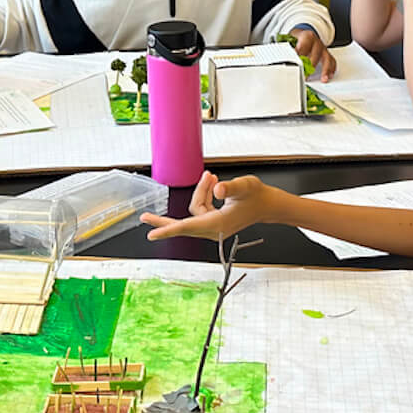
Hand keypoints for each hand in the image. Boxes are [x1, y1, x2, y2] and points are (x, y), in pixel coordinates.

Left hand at [142, 172, 274, 242]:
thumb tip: (218, 189)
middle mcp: (214, 229)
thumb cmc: (257, 196)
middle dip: (164, 220)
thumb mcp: (246, 186)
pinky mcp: (214, 223)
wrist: (267, 204)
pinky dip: (204, 195)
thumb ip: (231, 187)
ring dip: (201, 192)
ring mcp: (213, 227)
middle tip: (145, 218)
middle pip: (184, 224)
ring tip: (211, 178)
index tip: (152, 234)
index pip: (188, 227)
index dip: (168, 230)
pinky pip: (201, 208)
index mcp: (218, 224)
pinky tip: (213, 184)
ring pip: (195, 209)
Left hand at [289, 27, 335, 80]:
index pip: (304, 46)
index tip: (296, 62)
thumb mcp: (289, 39)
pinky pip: (331, 62)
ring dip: (324, 70)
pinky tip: (328, 77)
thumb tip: (279, 57)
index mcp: (307, 36)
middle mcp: (317, 42)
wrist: (304, 35)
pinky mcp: (326, 55)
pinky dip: (331, 70)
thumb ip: (286, 48)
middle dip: (310, 66)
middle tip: (304, 75)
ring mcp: (323, 49)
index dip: (300, 54)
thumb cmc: (296, 39)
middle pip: (315, 55)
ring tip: (323, 79)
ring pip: (326, 59)